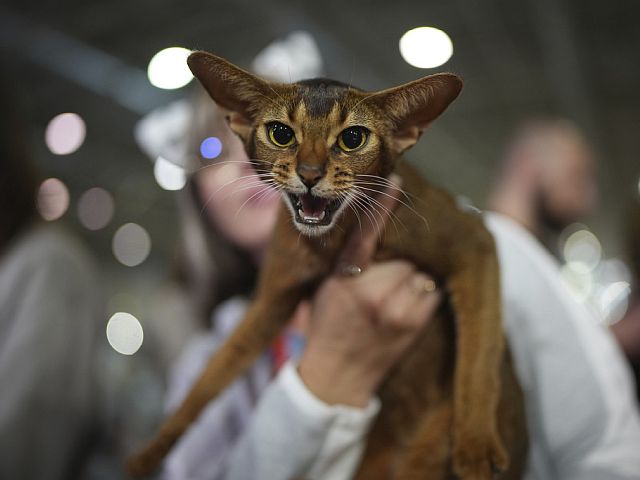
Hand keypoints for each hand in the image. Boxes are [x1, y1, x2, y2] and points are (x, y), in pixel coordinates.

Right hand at [297, 175, 441, 407]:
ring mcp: (398, 308)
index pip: (367, 233)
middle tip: (402, 242)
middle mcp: (373, 291)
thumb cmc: (326, 326)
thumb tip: (363, 225)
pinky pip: (432, 288)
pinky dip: (426, 282)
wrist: (337, 377)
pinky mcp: (416, 322)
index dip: (383, 205)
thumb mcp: (326, 287)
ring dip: (418, 263)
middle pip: (404, 248)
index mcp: (345, 279)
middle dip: (404, 245)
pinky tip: (414, 286)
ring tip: (408, 266)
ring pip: (421, 267)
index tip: (397, 181)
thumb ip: (345, 259)